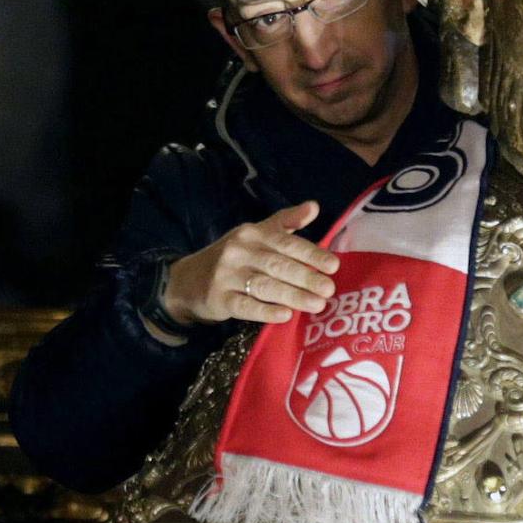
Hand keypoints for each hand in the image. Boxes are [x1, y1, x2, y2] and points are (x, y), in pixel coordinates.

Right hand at [163, 201, 338, 326]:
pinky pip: (245, 306)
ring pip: (265, 286)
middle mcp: (239, 251)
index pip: (286, 243)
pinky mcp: (219, 299)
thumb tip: (314, 206)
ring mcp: (227, 275)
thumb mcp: (256, 234)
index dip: (311, 254)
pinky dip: (266, 312)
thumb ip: (286, 222)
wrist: (187, 280)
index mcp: (253, 233)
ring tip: (317, 305)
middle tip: (329, 290)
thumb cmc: (234, 257)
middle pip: (278, 265)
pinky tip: (285, 316)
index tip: (334, 266)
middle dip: (306, 277)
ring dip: (293, 296)